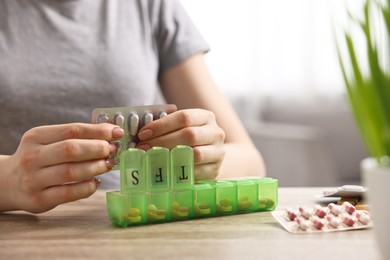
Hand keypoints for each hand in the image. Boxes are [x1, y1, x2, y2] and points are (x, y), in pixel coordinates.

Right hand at [0, 123, 123, 212]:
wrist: (8, 183)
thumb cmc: (39, 158)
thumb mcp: (48, 141)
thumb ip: (75, 136)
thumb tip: (111, 132)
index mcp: (36, 136)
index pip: (72, 130)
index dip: (98, 131)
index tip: (116, 132)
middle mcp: (32, 157)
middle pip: (71, 149)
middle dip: (97, 149)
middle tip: (112, 150)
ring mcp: (34, 179)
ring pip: (71, 172)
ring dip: (96, 167)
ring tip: (108, 164)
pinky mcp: (39, 199)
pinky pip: (69, 193)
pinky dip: (88, 187)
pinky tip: (95, 181)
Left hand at [137, 109, 224, 179]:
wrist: (212, 156)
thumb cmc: (189, 139)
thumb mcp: (182, 128)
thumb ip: (166, 127)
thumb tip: (142, 134)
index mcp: (206, 117)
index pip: (184, 117)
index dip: (162, 125)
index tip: (143, 134)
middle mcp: (215, 133)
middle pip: (189, 135)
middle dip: (162, 142)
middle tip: (143, 148)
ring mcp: (218, 152)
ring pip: (195, 154)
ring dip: (169, 157)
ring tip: (151, 160)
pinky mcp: (215, 170)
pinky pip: (196, 172)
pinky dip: (178, 172)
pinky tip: (164, 171)